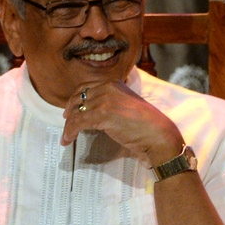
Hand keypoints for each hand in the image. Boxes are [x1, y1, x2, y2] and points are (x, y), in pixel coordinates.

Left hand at [61, 81, 183, 163]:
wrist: (158, 135)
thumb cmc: (147, 125)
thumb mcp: (127, 105)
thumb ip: (112, 103)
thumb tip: (94, 111)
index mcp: (115, 83)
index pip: (86, 87)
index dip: (75, 99)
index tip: (70, 110)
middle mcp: (108, 87)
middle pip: (79, 97)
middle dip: (70, 111)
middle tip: (66, 122)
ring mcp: (105, 100)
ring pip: (76, 111)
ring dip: (69, 125)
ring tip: (66, 137)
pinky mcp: (102, 114)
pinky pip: (78, 122)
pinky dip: (70, 132)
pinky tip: (68, 140)